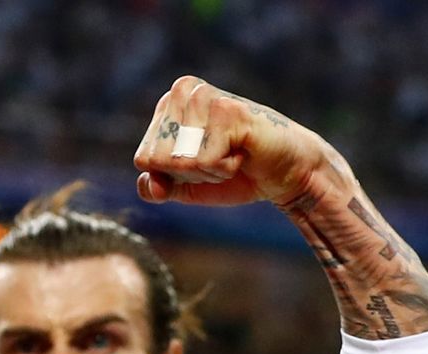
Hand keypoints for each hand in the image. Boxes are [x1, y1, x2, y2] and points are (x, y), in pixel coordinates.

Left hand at [132, 76, 338, 207]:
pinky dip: (225, 168)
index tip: (201, 161)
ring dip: (209, 170)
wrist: (283, 172)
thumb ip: (158, 187)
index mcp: (168, 104)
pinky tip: (243, 152)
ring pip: (182, 161)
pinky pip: (207, 161)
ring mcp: (205, 97)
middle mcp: (183, 92)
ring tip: (232, 153)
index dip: (172, 175)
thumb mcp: (186, 186)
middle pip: (158, 160)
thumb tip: (149, 185)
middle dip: (190, 173)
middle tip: (219, 158)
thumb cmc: (234, 173)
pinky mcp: (229, 110)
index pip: (143, 159)